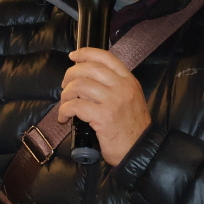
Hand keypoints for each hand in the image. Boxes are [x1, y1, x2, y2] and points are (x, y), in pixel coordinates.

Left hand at [58, 48, 150, 165]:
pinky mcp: (103, 116)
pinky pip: (75, 106)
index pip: (106, 57)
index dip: (86, 53)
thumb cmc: (132, 128)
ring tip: (65, 105)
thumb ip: (115, 87)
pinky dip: (64, 110)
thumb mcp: (131, 100)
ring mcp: (113, 101)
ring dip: (65, 95)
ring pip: (79, 86)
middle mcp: (122, 88)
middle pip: (89, 69)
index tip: (74, 56)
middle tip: (65, 86)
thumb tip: (87, 79)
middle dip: (71, 75)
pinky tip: (64, 118)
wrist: (139, 150)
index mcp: (129, 81)